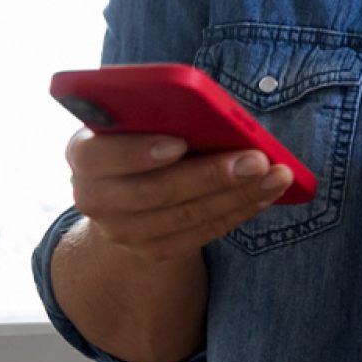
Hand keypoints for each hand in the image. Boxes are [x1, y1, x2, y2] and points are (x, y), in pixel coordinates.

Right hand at [64, 128, 293, 262]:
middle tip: (257, 159)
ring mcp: (120, 231)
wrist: (131, 188)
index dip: (137, 151)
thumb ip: (163, 110)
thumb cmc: (146, 134)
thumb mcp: (144, 116)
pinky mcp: (151, 251)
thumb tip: (212, 112)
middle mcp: (93, 197)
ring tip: (278, 176)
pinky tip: (267, 194)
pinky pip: (199, 235)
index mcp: (84, 152)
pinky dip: (237, 212)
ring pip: (183, 217)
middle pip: (153, 192)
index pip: (98, 155)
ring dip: (237, 196)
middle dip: (211, 175)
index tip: (179, 141)